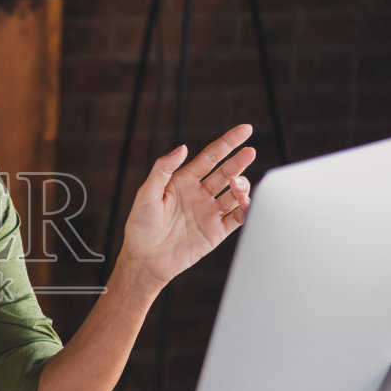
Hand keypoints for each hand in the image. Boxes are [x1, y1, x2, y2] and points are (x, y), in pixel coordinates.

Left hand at [120, 124, 254, 289]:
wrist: (145, 260)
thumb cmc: (140, 226)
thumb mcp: (147, 194)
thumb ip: (163, 169)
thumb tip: (183, 148)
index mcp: (183, 181)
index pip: (210, 157)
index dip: (228, 142)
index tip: (245, 130)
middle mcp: (199, 194)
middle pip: (225, 172)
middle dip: (239, 161)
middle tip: (250, 151)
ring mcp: (209, 212)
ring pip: (234, 194)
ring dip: (241, 186)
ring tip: (239, 183)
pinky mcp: (216, 232)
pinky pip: (237, 217)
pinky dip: (246, 209)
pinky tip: (245, 201)